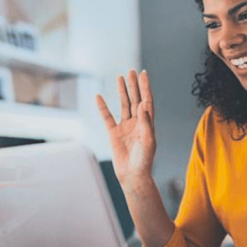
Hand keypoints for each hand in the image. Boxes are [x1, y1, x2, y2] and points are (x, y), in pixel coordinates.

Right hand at [95, 69, 155, 186]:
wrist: (132, 175)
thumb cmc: (144, 159)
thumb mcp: (148, 140)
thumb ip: (145, 121)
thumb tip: (142, 103)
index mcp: (147, 123)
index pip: (147, 100)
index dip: (145, 87)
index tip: (143, 73)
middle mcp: (137, 122)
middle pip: (135, 99)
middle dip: (133, 85)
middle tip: (131, 71)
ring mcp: (125, 127)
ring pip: (123, 105)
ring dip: (122, 91)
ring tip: (119, 77)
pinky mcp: (113, 133)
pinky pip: (107, 117)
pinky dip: (102, 107)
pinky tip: (98, 96)